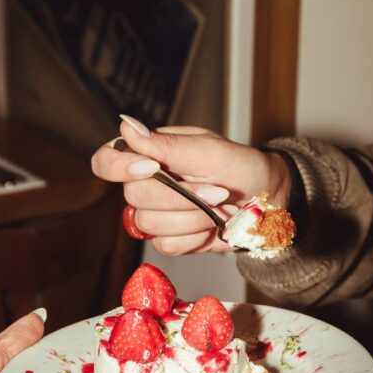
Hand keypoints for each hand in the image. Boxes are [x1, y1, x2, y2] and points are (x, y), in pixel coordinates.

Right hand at [91, 118, 291, 255]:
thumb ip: (165, 145)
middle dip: (180, 197)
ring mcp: (155, 214)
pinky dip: (195, 237)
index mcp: (147, 154)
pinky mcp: (169, 239)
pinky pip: (167, 245)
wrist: (267, 200)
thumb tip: (127, 126)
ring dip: (192, 218)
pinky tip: (212, 225)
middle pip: (133, 197)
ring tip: (219, 207)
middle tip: (216, 190)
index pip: (106, 161)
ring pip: (150, 225)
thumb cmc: (240, 166)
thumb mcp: (208, 150)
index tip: (151, 168)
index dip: (119, 168)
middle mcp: (145, 184)